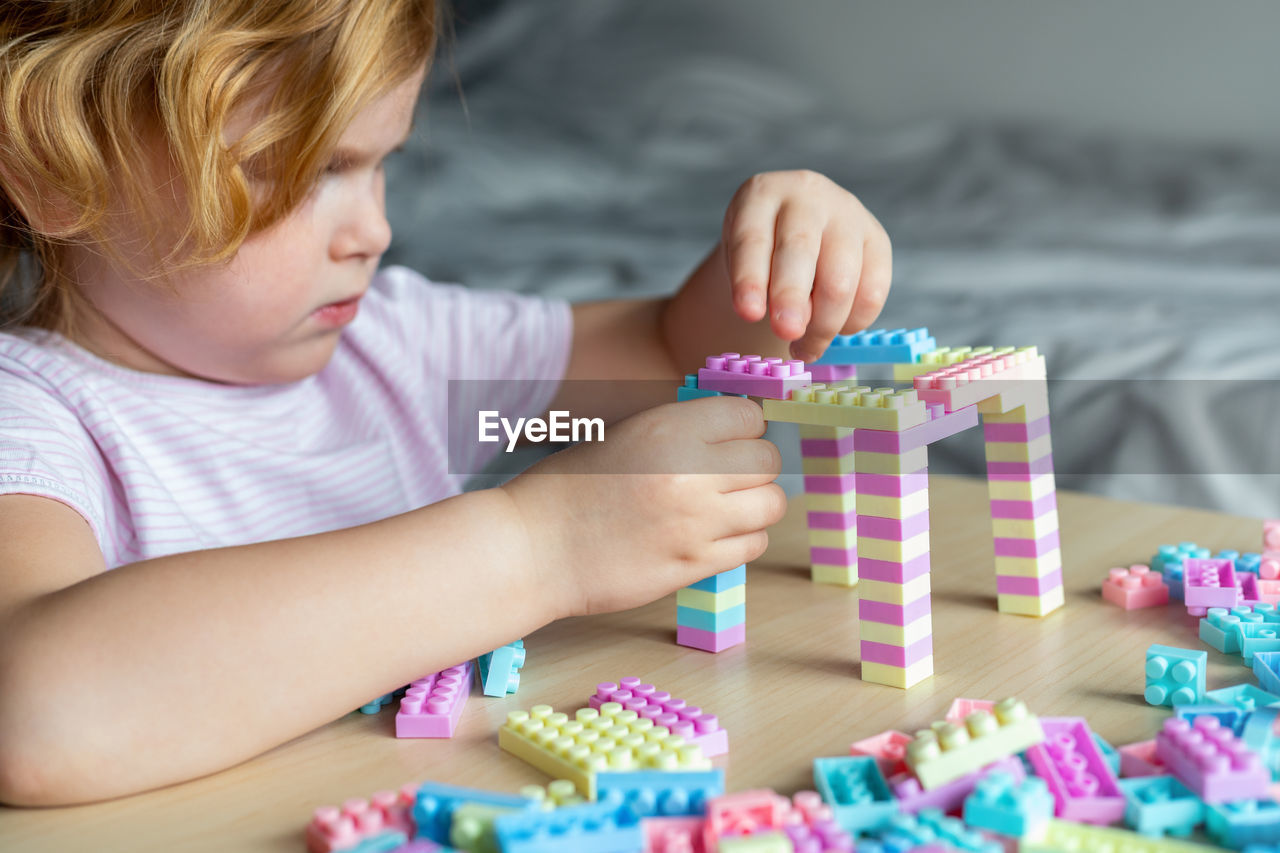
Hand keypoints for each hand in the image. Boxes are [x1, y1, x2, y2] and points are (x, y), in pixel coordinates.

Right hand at [500, 396, 783, 618]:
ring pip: (771, 505)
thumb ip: (681, 431)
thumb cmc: (570, 489)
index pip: (749, 416)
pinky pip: (753, 545)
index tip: (728, 440)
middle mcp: (691, 471)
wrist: (534, 548)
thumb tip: (735, 431)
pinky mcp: (694, 564)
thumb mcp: (625, 435)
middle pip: (767, 461)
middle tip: (728, 477)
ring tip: (726, 508)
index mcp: (670, 428)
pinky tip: (713, 536)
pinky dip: (742, 540)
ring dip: (754, 505)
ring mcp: (696, 522)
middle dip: (753, 467)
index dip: (742, 428)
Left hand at [721, 170, 891, 363]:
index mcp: (761, 195)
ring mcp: (847, 215)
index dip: (750, 279)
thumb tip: (795, 326)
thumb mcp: (742, 261)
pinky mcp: (878, 240)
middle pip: (800, 250)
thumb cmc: (761, 250)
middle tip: (785, 333)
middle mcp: (807, 196)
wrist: (795, 228)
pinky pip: (872, 292)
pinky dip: (853, 321)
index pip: (752, 239)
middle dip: (791, 298)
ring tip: (803, 348)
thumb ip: (757, 288)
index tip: (748, 315)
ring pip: (841, 278)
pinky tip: (834, 329)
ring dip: (822, 324)